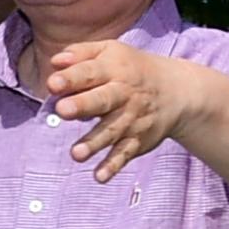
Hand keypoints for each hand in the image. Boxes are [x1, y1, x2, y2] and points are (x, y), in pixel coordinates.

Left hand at [43, 40, 197, 181]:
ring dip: (94, 143)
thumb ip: (81, 54)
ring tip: (76, 154)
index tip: (52, 84)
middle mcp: (123, 95)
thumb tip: (55, 62)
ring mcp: (131, 119)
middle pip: (102, 100)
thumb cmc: (131, 68)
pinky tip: (99, 177)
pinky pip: (124, 154)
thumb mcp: (109, 51)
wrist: (176, 91)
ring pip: (111, 131)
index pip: (90, 73)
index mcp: (113, 70)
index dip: (71, 78)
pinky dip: (113, 166)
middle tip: (63, 110)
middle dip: (82, 105)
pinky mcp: (137, 140)